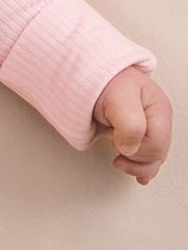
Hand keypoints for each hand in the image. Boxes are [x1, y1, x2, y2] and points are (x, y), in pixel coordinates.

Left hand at [92, 67, 172, 183]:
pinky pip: (146, 157)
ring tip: (119, 161)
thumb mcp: (119, 98)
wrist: (90, 74)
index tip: (116, 138)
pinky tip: (138, 174)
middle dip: (135, 156)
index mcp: (159, 110)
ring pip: (153, 159)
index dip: (137, 148)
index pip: (157, 144)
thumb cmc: (106, 81)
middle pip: (157, 155)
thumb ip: (129, 123)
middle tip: (114, 142)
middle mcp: (158, 121)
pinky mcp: (137, 134)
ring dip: (136, 164)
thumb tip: (130, 149)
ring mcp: (149, 128)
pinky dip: (139, 166)